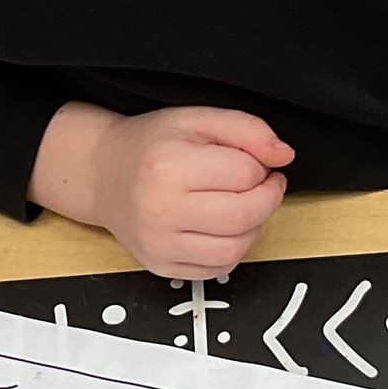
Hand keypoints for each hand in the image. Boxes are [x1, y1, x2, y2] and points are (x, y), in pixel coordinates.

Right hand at [30, 103, 292, 278]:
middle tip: (261, 185)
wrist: (104, 174)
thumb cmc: (150, 146)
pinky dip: (231, 249)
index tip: (254, 162)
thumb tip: (283, 155)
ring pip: (236, 249)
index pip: (246, 174)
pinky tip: (220, 227)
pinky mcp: (162, 266)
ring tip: (240, 205)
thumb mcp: (197, 119)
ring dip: (252, 227)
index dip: (261, 166)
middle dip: (266, 198)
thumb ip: (247, 129)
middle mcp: (160, 210)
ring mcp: (159, 244)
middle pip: (245, 215)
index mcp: (168, 166)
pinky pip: (218, 269)